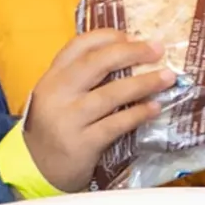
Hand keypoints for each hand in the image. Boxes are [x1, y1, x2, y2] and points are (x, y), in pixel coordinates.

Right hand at [20, 30, 173, 192]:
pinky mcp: (81, 144)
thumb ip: (84, 76)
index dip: (108, 36)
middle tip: (158, 49)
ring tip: (167, 77)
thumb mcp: (61, 96)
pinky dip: (138, 113)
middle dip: (132, 52)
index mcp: (52, 77)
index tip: (134, 35)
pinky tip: (155, 108)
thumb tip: (133, 52)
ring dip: (144, 83)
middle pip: (97, 63)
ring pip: (111, 93)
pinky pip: (116, 124)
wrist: (37, 169)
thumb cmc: (57, 126)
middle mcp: (57, 94)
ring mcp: (68, 119)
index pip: (78, 45)